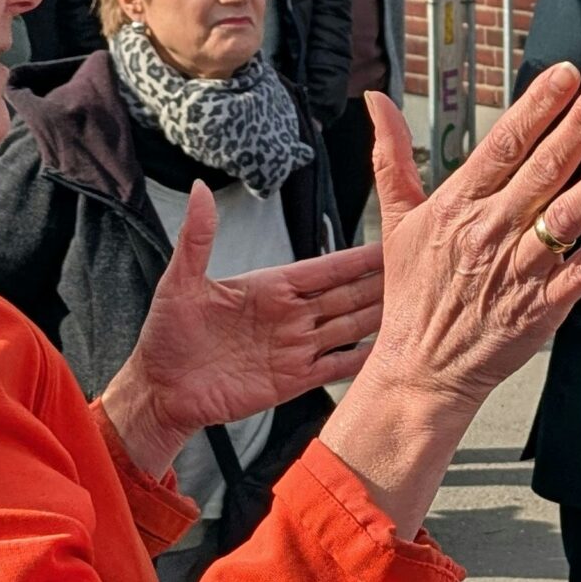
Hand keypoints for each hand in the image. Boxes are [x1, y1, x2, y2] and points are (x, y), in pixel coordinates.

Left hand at [101, 190, 387, 473]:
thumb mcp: (179, 282)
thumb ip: (198, 238)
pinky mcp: (293, 380)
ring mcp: (294, 348)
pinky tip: (388, 351)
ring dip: (380, 319)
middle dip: (382, 286)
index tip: (391, 244)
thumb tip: (200, 191)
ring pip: (349, 328)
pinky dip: (362, 359)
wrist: (160, 390)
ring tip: (415, 310)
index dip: (358, 259)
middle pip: (347, 297)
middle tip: (420, 274)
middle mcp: (289, 315)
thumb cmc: (165, 335)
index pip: (325, 270)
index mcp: (269, 288)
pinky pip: (336, 366)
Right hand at [324, 70, 580, 531]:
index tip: (566, 75)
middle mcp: (490, 233)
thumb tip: (375, 101)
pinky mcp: (542, 308)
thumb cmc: (413, 296)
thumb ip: (392, 157)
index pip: (502, 145)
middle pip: (542, 170)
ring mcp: (519, 271)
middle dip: (579, 126)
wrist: (421, 371)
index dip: (536, 108)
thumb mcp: (396, 221)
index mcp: (457, 206)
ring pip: (569, 215)